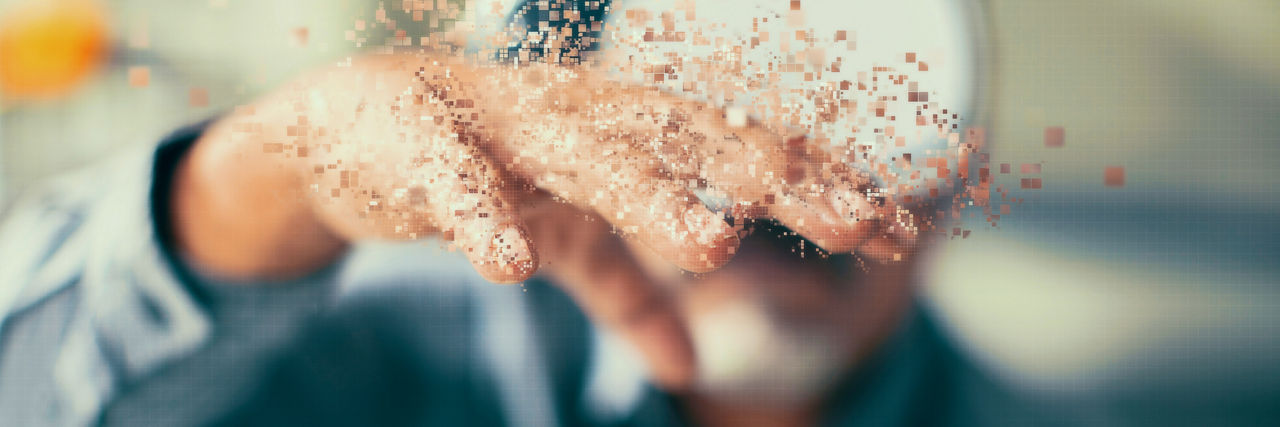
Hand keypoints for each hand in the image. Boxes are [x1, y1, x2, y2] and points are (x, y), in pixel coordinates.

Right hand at [174, 53, 886, 282]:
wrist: (354, 125)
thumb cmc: (490, 172)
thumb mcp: (569, 241)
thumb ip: (629, 297)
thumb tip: (687, 372)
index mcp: (628, 131)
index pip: (738, 152)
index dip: (815, 185)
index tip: (895, 226)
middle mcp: (585, 117)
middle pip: (695, 143)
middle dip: (778, 181)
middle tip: (862, 221)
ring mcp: (506, 130)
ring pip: (588, 158)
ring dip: (648, 197)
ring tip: (710, 246)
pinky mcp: (422, 153)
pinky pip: (456, 188)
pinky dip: (482, 219)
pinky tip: (511, 265)